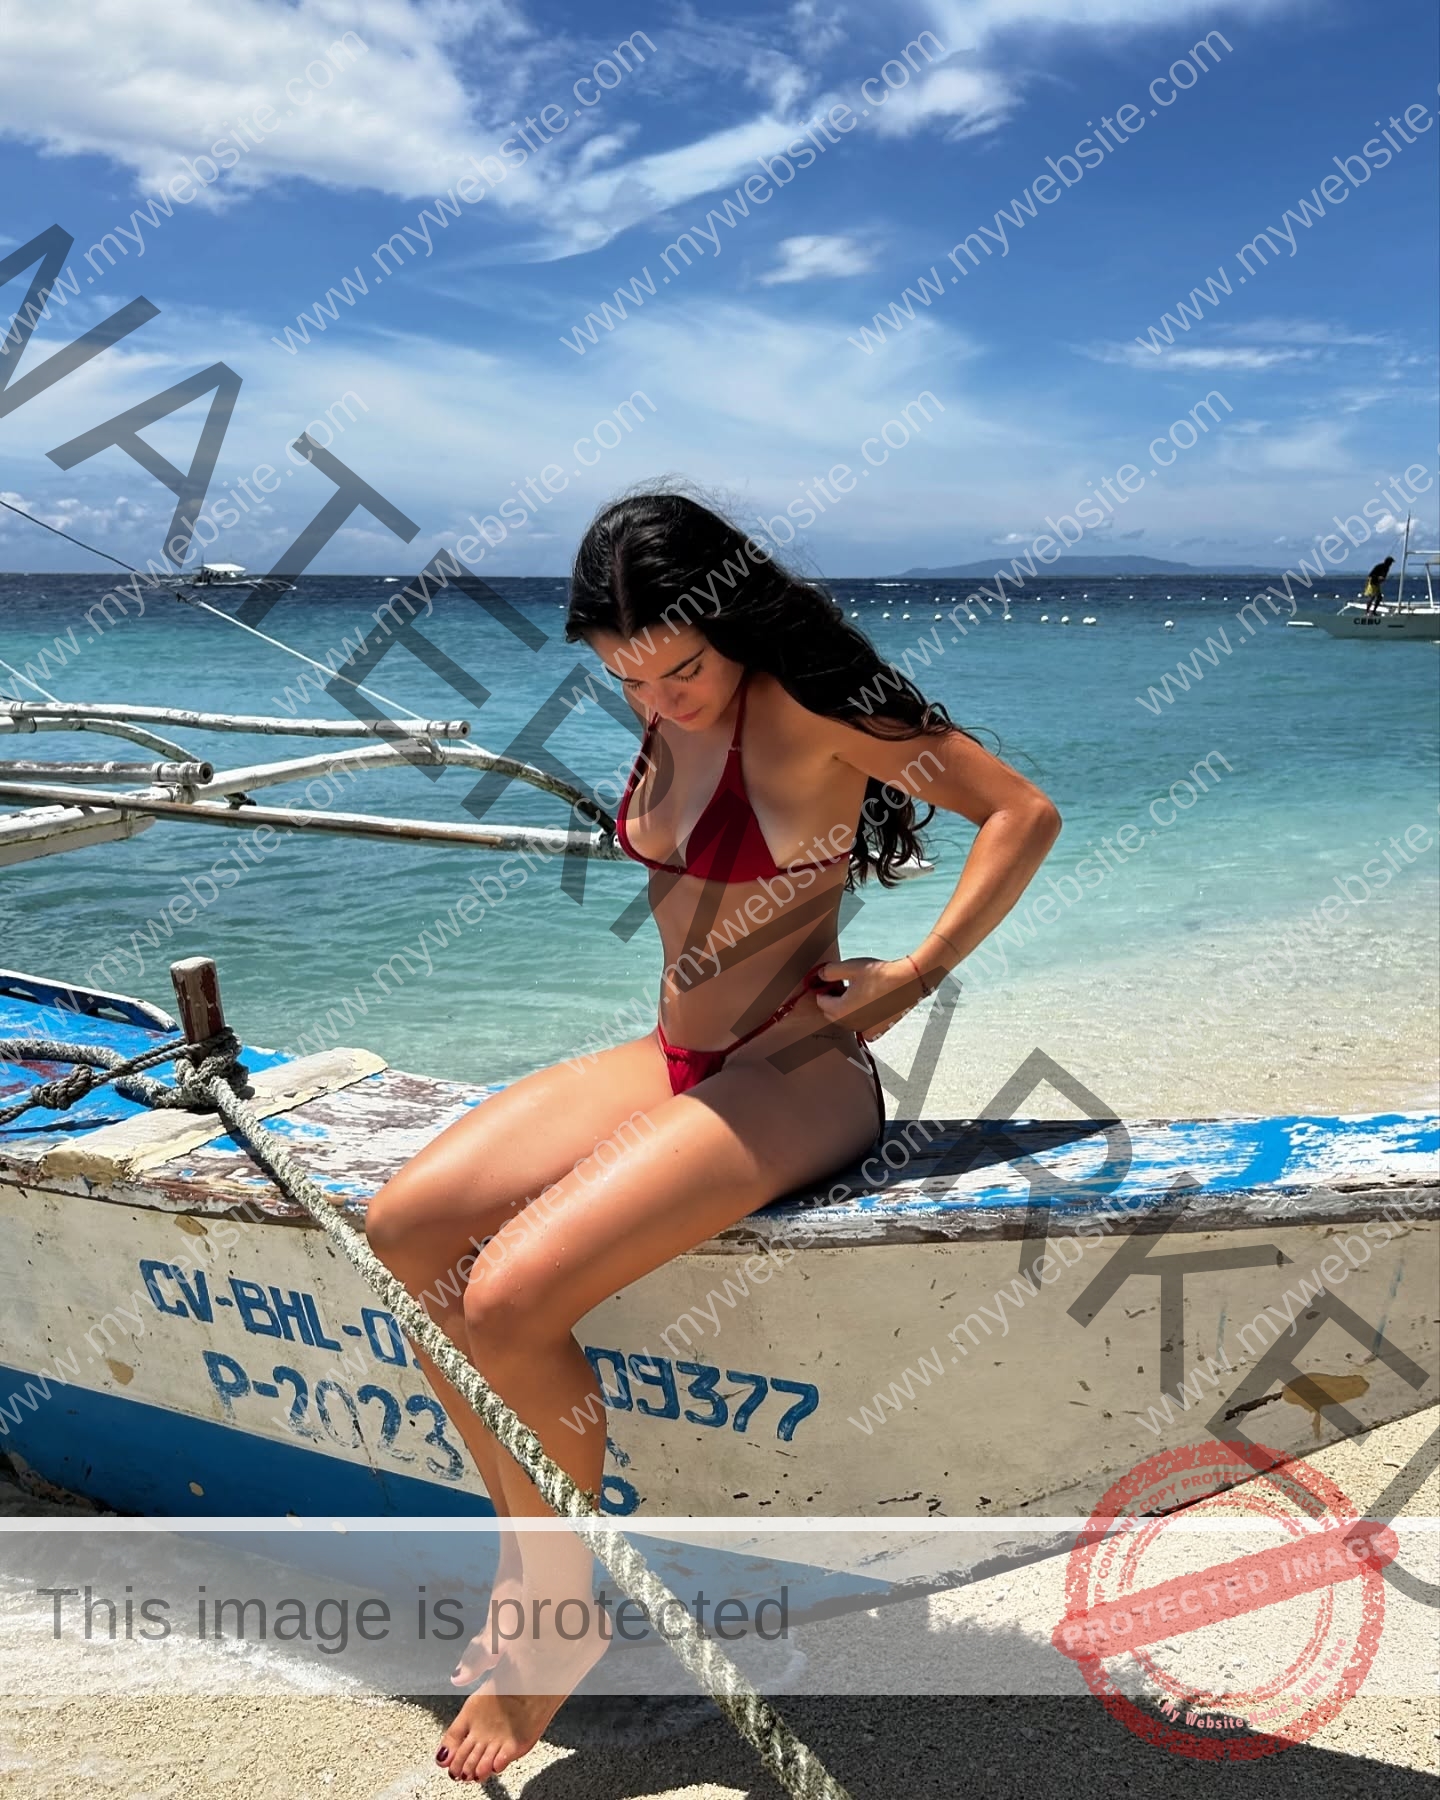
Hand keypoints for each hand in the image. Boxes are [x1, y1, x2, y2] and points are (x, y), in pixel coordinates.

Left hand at [811, 956, 930, 1041]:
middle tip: (845, 985)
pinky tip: (869, 1006)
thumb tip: (820, 975)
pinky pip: (863, 1029)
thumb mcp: (850, 967)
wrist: (909, 982)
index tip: (833, 979)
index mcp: (840, 1010)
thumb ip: (830, 971)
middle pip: (832, 1013)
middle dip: (833, 1000)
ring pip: (847, 1021)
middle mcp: (851, 1024)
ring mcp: (865, 1029)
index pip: (821, 1001)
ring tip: (859, 992)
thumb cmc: (881, 975)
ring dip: (847, 1009)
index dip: (824, 989)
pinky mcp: (878, 1030)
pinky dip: (862, 1020)